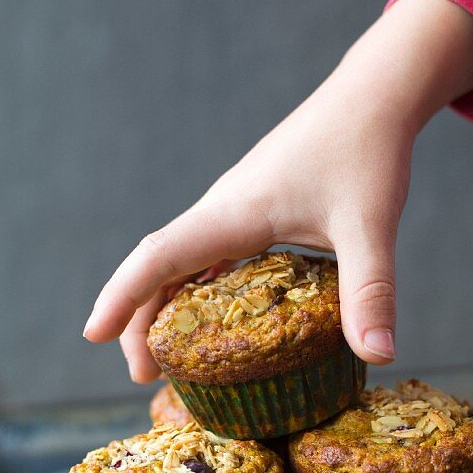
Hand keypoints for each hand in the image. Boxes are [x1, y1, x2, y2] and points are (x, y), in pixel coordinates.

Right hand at [84, 0, 472, 382]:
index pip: (160, 256)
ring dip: (165, 306)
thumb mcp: (372, 227)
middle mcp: (224, 210)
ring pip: (181, 260)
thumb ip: (371, 291)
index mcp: (235, 213)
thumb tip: (379, 356)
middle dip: (139, 319)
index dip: (123, 297)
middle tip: (145, 376)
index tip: (92, 335)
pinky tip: (213, 322)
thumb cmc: (369, 152)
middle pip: (159, 265)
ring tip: (168, 360)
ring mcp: (236, 209)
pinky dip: (197, 291)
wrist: (376, 95)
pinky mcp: (254, 210)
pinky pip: (209, 256)